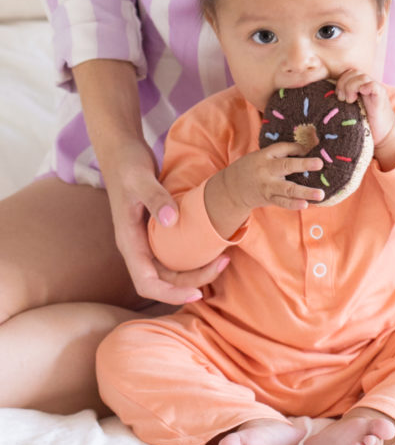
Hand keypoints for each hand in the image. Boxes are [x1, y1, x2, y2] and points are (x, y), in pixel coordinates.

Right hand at [102, 139, 225, 303]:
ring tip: (223, 258)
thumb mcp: (140, 178)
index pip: (146, 283)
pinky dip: (194, 257)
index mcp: (128, 241)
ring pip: (171, 270)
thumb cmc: (127, 163)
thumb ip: (155, 198)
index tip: (198, 293)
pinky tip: (213, 247)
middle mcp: (137, 246)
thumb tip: (172, 221)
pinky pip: (176, 254)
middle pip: (164, 280)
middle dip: (193, 282)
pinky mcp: (157, 231)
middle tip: (223, 263)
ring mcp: (146, 240)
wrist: (121, 150)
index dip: (171, 294)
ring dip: (196, 271)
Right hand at [222, 141, 324, 212]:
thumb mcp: (261, 156)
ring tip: (320, 194)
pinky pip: (283, 202)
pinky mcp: (270, 199)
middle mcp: (266, 171)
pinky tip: (305, 205)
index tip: (310, 147)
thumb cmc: (252, 168)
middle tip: (319, 163)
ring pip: (287, 189)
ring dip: (305, 192)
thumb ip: (280, 153)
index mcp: (264, 156)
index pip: (282, 148)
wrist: (232, 189)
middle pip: (285, 166)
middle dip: (303, 164)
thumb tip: (306, 148)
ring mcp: (268, 187)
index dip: (297, 147)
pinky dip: (294, 204)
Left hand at [335, 69, 394, 145]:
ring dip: (352, 87)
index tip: (337, 96)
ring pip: (361, 76)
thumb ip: (342, 101)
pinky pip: (372, 85)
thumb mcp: (349, 110)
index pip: (347, 73)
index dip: (340, 81)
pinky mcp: (381, 95)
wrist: (383, 134)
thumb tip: (325, 98)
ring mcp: (375, 89)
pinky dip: (365, 87)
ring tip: (350, 100)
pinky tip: (361, 95)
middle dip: (343, 84)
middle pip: (353, 72)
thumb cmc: (365, 124)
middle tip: (342, 99)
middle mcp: (367, 85)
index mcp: (359, 87)